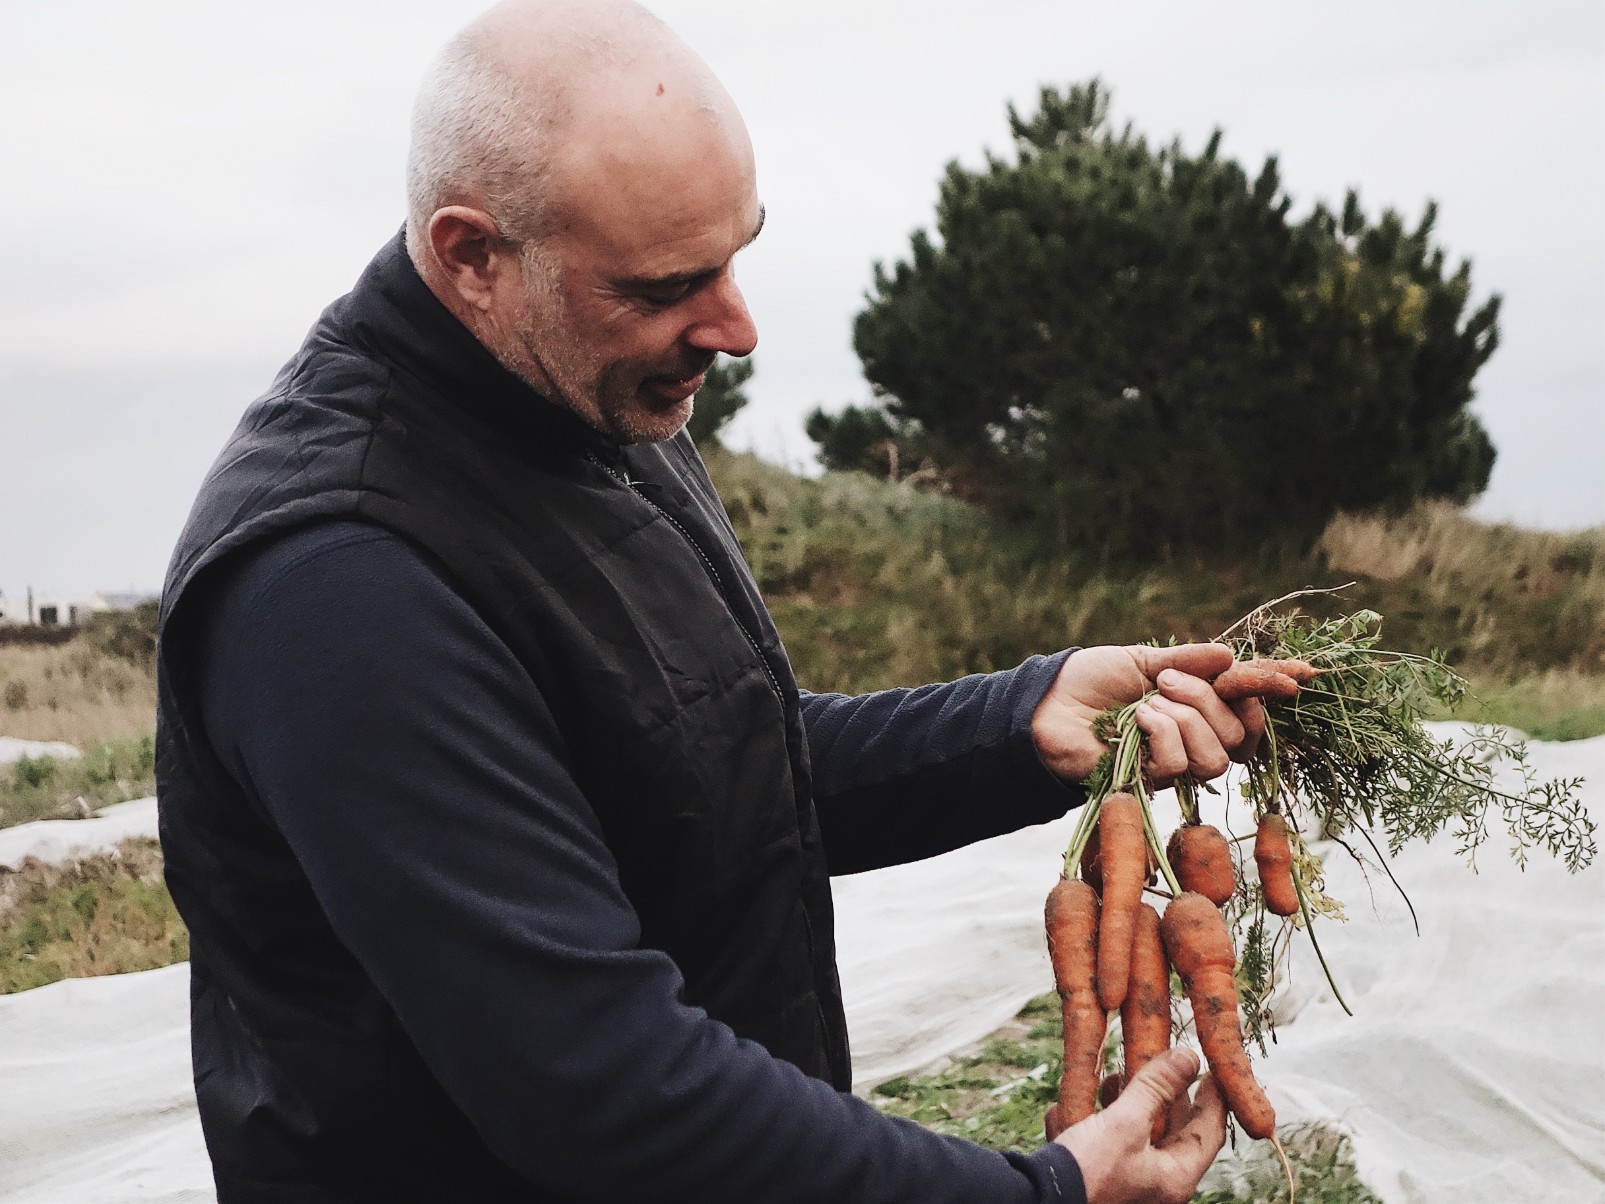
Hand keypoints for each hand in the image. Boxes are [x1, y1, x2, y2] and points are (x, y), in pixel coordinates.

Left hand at [1032, 644, 1264, 784]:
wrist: (1046, 705)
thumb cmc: (1089, 683)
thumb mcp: (1144, 661)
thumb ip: (1190, 662)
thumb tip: (1232, 657)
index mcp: (1196, 706)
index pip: (1248, 706)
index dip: (1273, 691)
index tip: (1301, 674)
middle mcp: (1193, 739)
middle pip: (1239, 734)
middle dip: (1209, 700)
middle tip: (1167, 681)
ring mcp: (1174, 764)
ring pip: (1217, 755)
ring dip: (1185, 720)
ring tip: (1148, 703)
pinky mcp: (1151, 782)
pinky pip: (1181, 763)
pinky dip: (1161, 735)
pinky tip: (1135, 724)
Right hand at [1055, 1048, 1226, 1203]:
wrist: (1036, 1201)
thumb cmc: (1088, 1171)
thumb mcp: (1125, 1123)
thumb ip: (1157, 1088)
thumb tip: (1189, 1056)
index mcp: (1174, 1177)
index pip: (1208, 1132)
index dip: (1215, 1098)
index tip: (1216, 1070)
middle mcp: (1155, 1184)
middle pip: (1171, 1131)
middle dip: (1163, 1094)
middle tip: (1163, 1061)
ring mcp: (1125, 1183)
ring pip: (1134, 1135)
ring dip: (1124, 1104)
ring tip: (1113, 1077)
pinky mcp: (1096, 1180)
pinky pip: (1101, 1145)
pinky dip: (1091, 1122)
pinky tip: (1068, 1105)